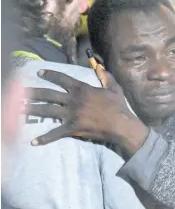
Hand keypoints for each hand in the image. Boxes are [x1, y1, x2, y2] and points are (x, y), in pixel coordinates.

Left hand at [25, 69, 147, 153]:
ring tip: (19, 109)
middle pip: (48, 94)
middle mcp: (73, 100)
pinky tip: (33, 141)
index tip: (39, 73)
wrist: (121, 124)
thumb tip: (101, 67)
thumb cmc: (118, 106)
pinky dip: (44, 138)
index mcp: (82, 89)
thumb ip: (106, 76)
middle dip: (33, 93)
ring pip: (47, 111)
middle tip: (21, 92)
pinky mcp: (72, 128)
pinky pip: (55, 133)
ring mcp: (71, 114)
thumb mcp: (114, 88)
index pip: (62, 79)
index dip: (49, 75)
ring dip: (32, 110)